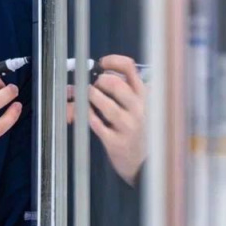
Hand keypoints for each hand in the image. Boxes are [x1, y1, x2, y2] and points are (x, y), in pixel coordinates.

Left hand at [67, 55, 145, 185]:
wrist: (145, 164)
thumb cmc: (137, 131)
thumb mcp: (137, 107)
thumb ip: (123, 91)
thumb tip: (95, 77)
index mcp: (143, 96)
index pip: (130, 68)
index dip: (113, 61)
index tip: (101, 63)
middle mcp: (138, 109)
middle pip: (114, 83)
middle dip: (98, 82)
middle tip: (93, 87)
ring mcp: (127, 125)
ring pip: (103, 103)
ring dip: (88, 97)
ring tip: (84, 99)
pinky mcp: (115, 141)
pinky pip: (94, 123)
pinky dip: (83, 115)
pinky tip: (80, 112)